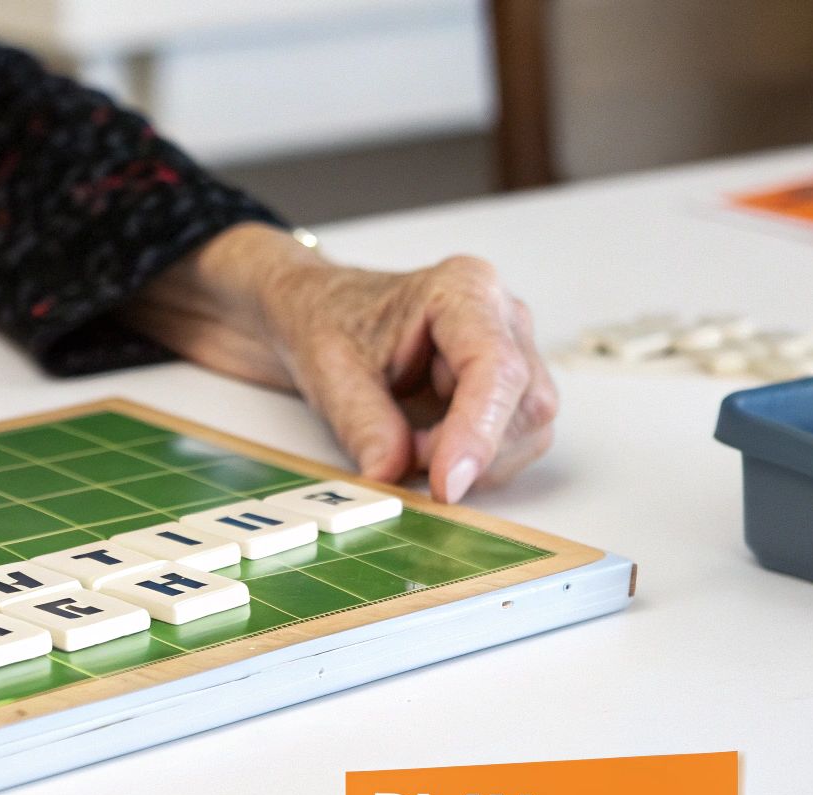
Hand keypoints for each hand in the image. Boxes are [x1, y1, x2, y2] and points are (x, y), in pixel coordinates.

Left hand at [120, 223, 557, 502]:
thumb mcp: (323, 366)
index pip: (497, 370)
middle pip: (526, 405)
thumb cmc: (307, 316)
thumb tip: (394, 477)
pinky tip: (417, 450)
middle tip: (413, 478)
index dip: (478, 434)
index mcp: (463, 291)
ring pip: (523, 428)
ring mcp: (502, 350)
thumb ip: (364, 421)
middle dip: (476, 452)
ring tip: (399, 448)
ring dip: (473, 461)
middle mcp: (498, 314)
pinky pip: (500, 439)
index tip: (450, 485)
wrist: (286, 307)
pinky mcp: (489, 386)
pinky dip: (464, 460)